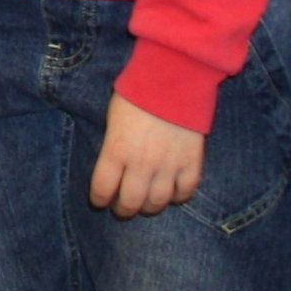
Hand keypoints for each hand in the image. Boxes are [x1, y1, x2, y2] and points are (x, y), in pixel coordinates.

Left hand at [91, 93, 206, 218]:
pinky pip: (185, 192)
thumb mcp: (113, 118)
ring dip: (150, 207)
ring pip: (157, 202)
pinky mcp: (191, 164)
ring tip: (146, 204)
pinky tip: (172, 194)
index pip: (103, 189)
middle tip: (123, 209)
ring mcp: (168, 166)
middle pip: (130, 202)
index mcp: (116, 151)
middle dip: (124, 210)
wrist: (173, 80)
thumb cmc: (137, 94)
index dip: (99, 199)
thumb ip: (113, 145)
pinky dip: (178, 198)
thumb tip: (114, 164)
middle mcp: (141, 164)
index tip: (100, 201)